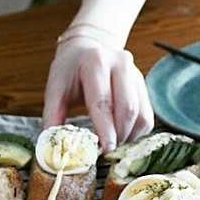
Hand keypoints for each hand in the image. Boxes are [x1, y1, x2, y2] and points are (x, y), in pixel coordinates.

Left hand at [42, 37, 153, 152]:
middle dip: (118, 136)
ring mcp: (136, 74)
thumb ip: (52, 115)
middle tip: (104, 152)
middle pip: (127, 109)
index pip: (103, 102)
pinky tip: (120, 136)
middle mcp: (121, 65)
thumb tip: (52, 146)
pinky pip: (146, 116)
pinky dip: (135, 133)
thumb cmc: (70, 70)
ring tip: (111, 144)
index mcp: (96, 62)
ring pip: (141, 115)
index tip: (104, 151)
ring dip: (128, 137)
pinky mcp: (143, 85)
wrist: (88, 47)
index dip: (106, 130)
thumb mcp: (55, 88)